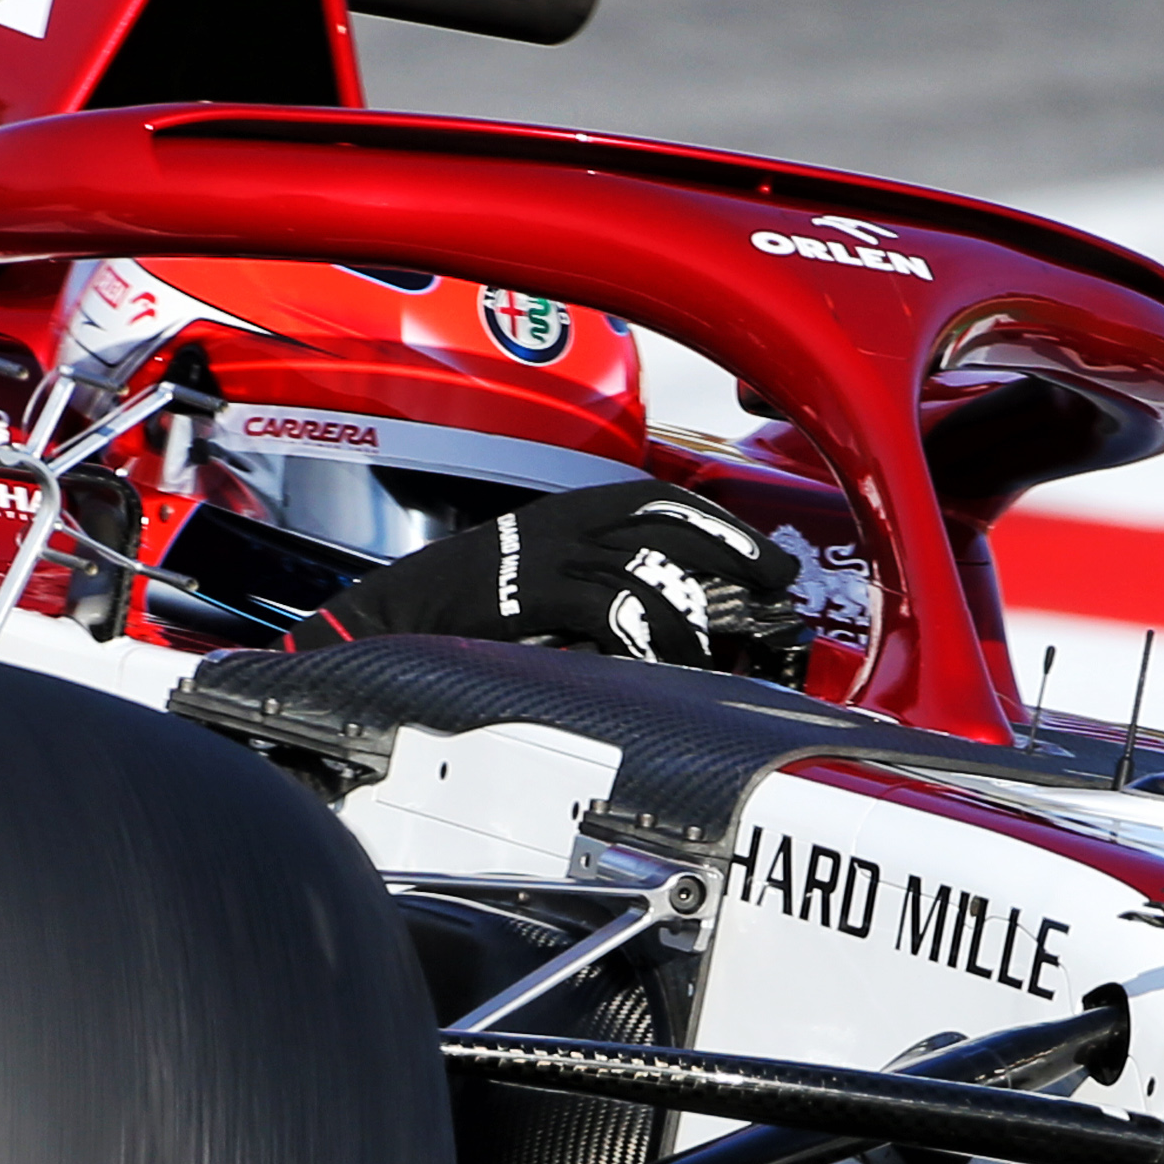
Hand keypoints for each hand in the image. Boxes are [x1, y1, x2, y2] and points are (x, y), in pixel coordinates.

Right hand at [305, 481, 810, 678]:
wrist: (387, 619)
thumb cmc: (461, 607)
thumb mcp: (531, 570)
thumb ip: (589, 573)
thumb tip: (664, 603)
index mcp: (565, 511)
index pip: (660, 501)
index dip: (720, 526)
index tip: (764, 557)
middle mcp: (561, 523)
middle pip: (667, 526)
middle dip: (731, 553)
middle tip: (775, 587)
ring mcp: (545, 557)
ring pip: (645, 573)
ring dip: (688, 616)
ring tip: (710, 652)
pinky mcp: (530, 595)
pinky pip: (609, 610)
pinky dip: (645, 637)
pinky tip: (663, 662)